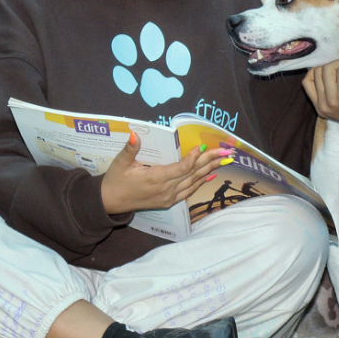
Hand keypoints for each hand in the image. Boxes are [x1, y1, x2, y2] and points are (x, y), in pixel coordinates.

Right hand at [101, 134, 234, 214]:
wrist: (110, 203)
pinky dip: (200, 182)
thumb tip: (134, 134)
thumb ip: (130, 148)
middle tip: (228, 153)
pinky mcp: (169, 202)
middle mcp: (165, 189)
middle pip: (193, 173)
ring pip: (194, 182)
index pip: (181, 168)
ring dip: (210, 170)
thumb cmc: (115, 180)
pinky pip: (189, 191)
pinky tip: (211, 175)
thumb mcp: (120, 163)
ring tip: (225, 161)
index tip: (204, 147)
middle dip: (211, 161)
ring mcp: (169, 197)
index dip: (194, 158)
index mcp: (155, 178)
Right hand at [303, 59, 338, 137]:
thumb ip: (330, 92)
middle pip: (317, 72)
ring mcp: (332, 101)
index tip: (334, 70)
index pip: (307, 81)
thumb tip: (329, 67)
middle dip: (333, 64)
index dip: (319, 70)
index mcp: (319, 108)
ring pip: (327, 69)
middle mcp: (322, 105)